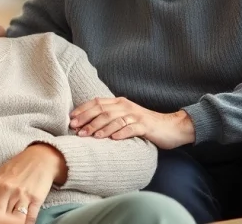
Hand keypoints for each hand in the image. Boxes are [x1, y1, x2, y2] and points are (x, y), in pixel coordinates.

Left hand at [0, 143, 65, 223]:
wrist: (39, 158)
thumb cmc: (15, 168)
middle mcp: (5, 189)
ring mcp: (20, 195)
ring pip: (12, 218)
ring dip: (9, 221)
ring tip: (7, 221)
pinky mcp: (35, 199)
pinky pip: (28, 218)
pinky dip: (25, 223)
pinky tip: (21, 223)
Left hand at [69, 97, 195, 148]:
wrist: (171, 127)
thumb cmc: (144, 124)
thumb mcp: (125, 117)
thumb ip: (110, 117)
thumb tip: (87, 124)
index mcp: (120, 102)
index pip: (97, 102)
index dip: (83, 110)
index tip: (71, 119)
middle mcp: (126, 106)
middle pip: (103, 111)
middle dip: (88, 120)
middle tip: (76, 130)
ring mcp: (136, 116)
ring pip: (115, 120)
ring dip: (101, 128)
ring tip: (90, 136)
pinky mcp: (145, 126)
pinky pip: (131, 128)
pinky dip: (121, 133)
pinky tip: (112, 139)